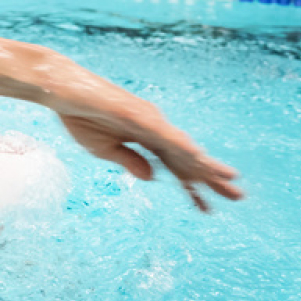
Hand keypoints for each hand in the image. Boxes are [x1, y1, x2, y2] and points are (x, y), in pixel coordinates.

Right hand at [51, 84, 242, 212]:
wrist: (62, 91)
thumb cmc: (81, 117)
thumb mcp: (104, 150)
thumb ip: (130, 162)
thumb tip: (153, 179)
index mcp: (146, 141)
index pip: (175, 168)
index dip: (191, 188)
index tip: (207, 210)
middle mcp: (154, 129)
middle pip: (187, 159)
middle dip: (211, 178)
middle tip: (238, 196)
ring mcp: (148, 120)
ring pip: (182, 147)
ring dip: (206, 163)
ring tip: (229, 178)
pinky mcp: (137, 114)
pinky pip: (163, 134)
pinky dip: (182, 146)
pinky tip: (198, 157)